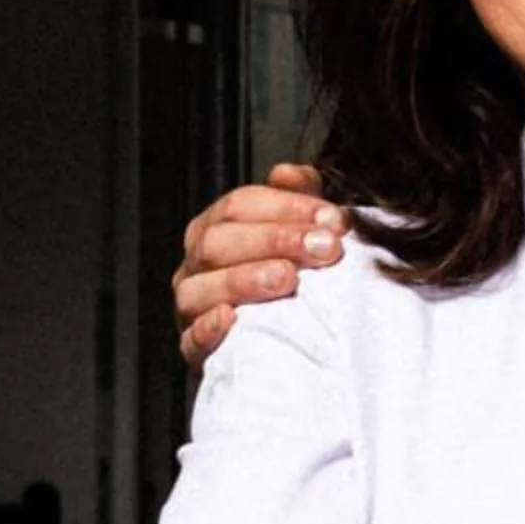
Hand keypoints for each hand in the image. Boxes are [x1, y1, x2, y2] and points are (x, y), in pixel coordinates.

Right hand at [174, 162, 345, 367]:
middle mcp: (197, 264)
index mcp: (217, 228)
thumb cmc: (294, 279)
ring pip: (200, 288)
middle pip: (219, 241)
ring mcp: (191, 307)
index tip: (333, 220)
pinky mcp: (195, 350)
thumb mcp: (301, 232)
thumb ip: (298, 198)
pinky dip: (208, 329)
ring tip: (286, 279)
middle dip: (274, 240)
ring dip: (244, 280)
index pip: (240, 205)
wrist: (288, 344)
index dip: (287, 208)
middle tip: (324, 248)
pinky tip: (231, 318)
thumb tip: (289, 173)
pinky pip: (192, 340)